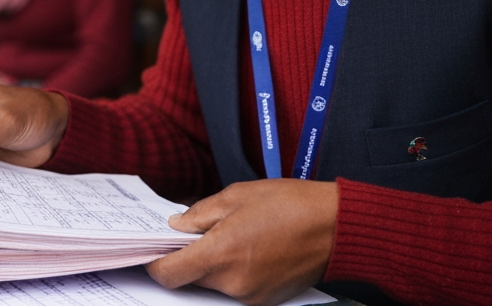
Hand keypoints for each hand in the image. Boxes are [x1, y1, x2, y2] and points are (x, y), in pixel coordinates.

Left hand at [146, 179, 337, 305]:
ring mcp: (250, 296)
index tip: (154, 251)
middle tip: (196, 232)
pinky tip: (248, 248)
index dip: (155, 263)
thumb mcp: (236, 196)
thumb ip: (199, 214)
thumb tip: (177, 226)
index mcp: (220, 255)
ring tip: (231, 236)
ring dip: (212, 264)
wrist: (337, 228)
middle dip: (188, 258)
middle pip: (190, 279)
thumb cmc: (291, 205)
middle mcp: (232, 283)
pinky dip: (233, 271)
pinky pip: (235, 288)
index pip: (169, 274)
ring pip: (213, 283)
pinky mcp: (265, 300)